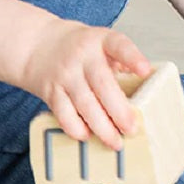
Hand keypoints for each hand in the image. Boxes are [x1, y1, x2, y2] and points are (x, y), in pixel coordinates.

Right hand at [24, 21, 151, 150]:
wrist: (37, 45)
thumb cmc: (78, 47)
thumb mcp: (100, 42)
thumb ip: (121, 61)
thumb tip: (146, 85)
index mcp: (100, 41)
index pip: (119, 46)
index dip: (132, 58)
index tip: (144, 71)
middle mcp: (82, 56)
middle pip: (103, 84)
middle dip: (119, 111)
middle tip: (132, 129)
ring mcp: (65, 74)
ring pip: (84, 104)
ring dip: (101, 127)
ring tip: (115, 142)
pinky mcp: (50, 91)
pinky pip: (64, 113)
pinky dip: (76, 128)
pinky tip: (87, 136)